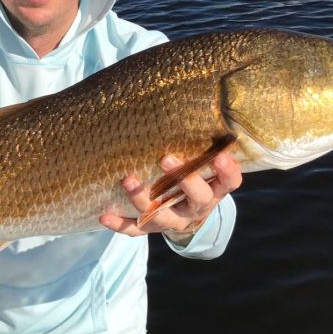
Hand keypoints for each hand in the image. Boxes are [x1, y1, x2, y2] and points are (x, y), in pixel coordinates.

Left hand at [99, 151, 241, 241]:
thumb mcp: (204, 166)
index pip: (229, 183)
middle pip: (197, 199)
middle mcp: (195, 208)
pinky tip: (104, 216)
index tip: (220, 155)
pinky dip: (119, 224)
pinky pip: (134, 230)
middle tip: (166, 158)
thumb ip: (201, 146)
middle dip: (183, 180)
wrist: (186, 216)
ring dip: (142, 198)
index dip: (227, 171)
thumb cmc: (194, 179)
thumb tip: (189, 104)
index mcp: (214, 191)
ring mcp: (173, 221)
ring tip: (126, 179)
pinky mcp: (150, 229)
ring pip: (160, 216)